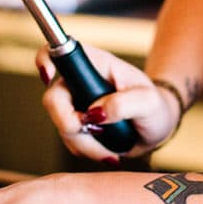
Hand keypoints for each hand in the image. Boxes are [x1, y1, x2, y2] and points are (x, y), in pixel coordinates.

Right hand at [35, 43, 181, 160]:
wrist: (156, 127)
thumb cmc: (154, 106)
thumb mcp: (149, 103)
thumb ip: (124, 104)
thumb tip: (95, 114)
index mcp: (95, 64)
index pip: (61, 52)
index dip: (46, 60)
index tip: (49, 78)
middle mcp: (79, 82)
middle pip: (53, 100)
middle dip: (70, 124)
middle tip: (95, 131)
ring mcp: (75, 104)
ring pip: (62, 127)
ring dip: (86, 144)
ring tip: (113, 149)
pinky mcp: (76, 125)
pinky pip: (70, 141)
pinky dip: (88, 151)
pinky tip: (108, 151)